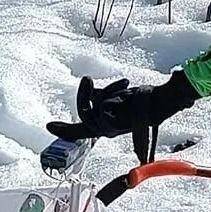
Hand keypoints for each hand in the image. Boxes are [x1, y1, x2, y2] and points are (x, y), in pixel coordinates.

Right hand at [46, 71, 196, 163]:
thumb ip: (101, 96)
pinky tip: (125, 85)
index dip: (65, 130)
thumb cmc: (143, 100)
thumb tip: (91, 90)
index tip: (49, 126)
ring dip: (104, 92)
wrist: (161, 101)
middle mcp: (108, 130)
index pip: (81, 130)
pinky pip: (102, 107)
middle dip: (82, 95)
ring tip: (120, 83)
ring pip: (92, 109)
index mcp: (107, 125)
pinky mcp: (118, 123)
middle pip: (83, 116)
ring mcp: (113, 128)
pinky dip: (112, 92)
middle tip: (87, 80)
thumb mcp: (117, 96)